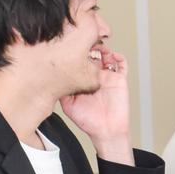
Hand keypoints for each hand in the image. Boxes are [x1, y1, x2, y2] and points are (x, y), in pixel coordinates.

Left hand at [61, 48, 132, 162]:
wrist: (105, 131)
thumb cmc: (88, 120)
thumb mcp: (67, 103)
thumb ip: (61, 89)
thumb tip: (52, 76)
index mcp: (82, 79)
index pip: (78, 60)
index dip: (76, 52)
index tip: (70, 46)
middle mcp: (94, 76)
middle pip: (92, 54)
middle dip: (89, 46)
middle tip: (84, 42)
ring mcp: (107, 76)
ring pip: (106, 55)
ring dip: (103, 48)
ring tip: (98, 47)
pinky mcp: (119, 80)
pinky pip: (122, 65)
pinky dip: (119, 57)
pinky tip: (113, 56)